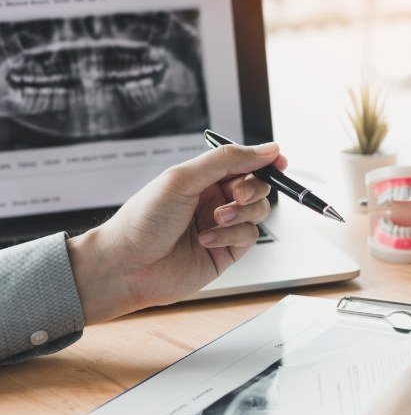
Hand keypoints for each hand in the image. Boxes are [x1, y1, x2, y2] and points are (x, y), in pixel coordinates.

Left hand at [67, 142, 286, 323]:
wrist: (127, 266)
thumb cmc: (144, 219)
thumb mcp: (184, 178)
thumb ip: (227, 160)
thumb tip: (266, 149)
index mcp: (203, 178)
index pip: (244, 162)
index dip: (264, 160)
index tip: (279, 161)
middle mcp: (214, 200)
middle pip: (257, 186)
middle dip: (252, 188)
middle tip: (235, 195)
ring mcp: (222, 226)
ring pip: (258, 211)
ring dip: (242, 213)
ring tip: (216, 219)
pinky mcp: (226, 252)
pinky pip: (249, 237)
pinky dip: (232, 235)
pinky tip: (207, 240)